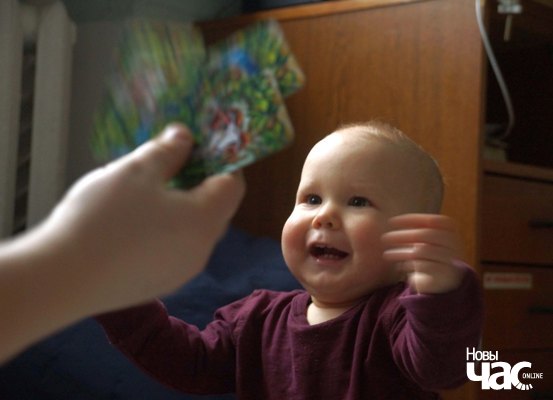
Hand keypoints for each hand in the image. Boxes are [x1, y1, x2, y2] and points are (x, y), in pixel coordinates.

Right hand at [0, 123, 244, 361]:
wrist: (61, 280)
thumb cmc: (104, 217)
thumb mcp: (137, 171)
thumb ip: (168, 150)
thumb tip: (185, 137)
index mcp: (205, 220)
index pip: (234, 185)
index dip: (224, 162)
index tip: (202, 146)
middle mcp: (202, 251)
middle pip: (217, 209)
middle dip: (202, 183)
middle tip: (174, 163)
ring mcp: (181, 273)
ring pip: (194, 231)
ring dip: (183, 208)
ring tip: (150, 191)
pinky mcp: (160, 285)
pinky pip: (175, 250)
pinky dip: (168, 231)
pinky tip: (135, 224)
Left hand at [381, 214, 463, 293]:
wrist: (443, 281)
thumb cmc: (430, 254)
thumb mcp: (424, 239)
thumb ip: (416, 229)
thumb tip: (392, 221)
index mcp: (451, 231)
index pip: (433, 220)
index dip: (413, 219)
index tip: (392, 221)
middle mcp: (454, 243)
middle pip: (426, 235)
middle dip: (403, 235)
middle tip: (384, 238)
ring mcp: (451, 259)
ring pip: (422, 251)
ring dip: (400, 252)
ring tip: (386, 254)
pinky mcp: (444, 274)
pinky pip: (423, 266)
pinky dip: (409, 265)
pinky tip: (400, 266)